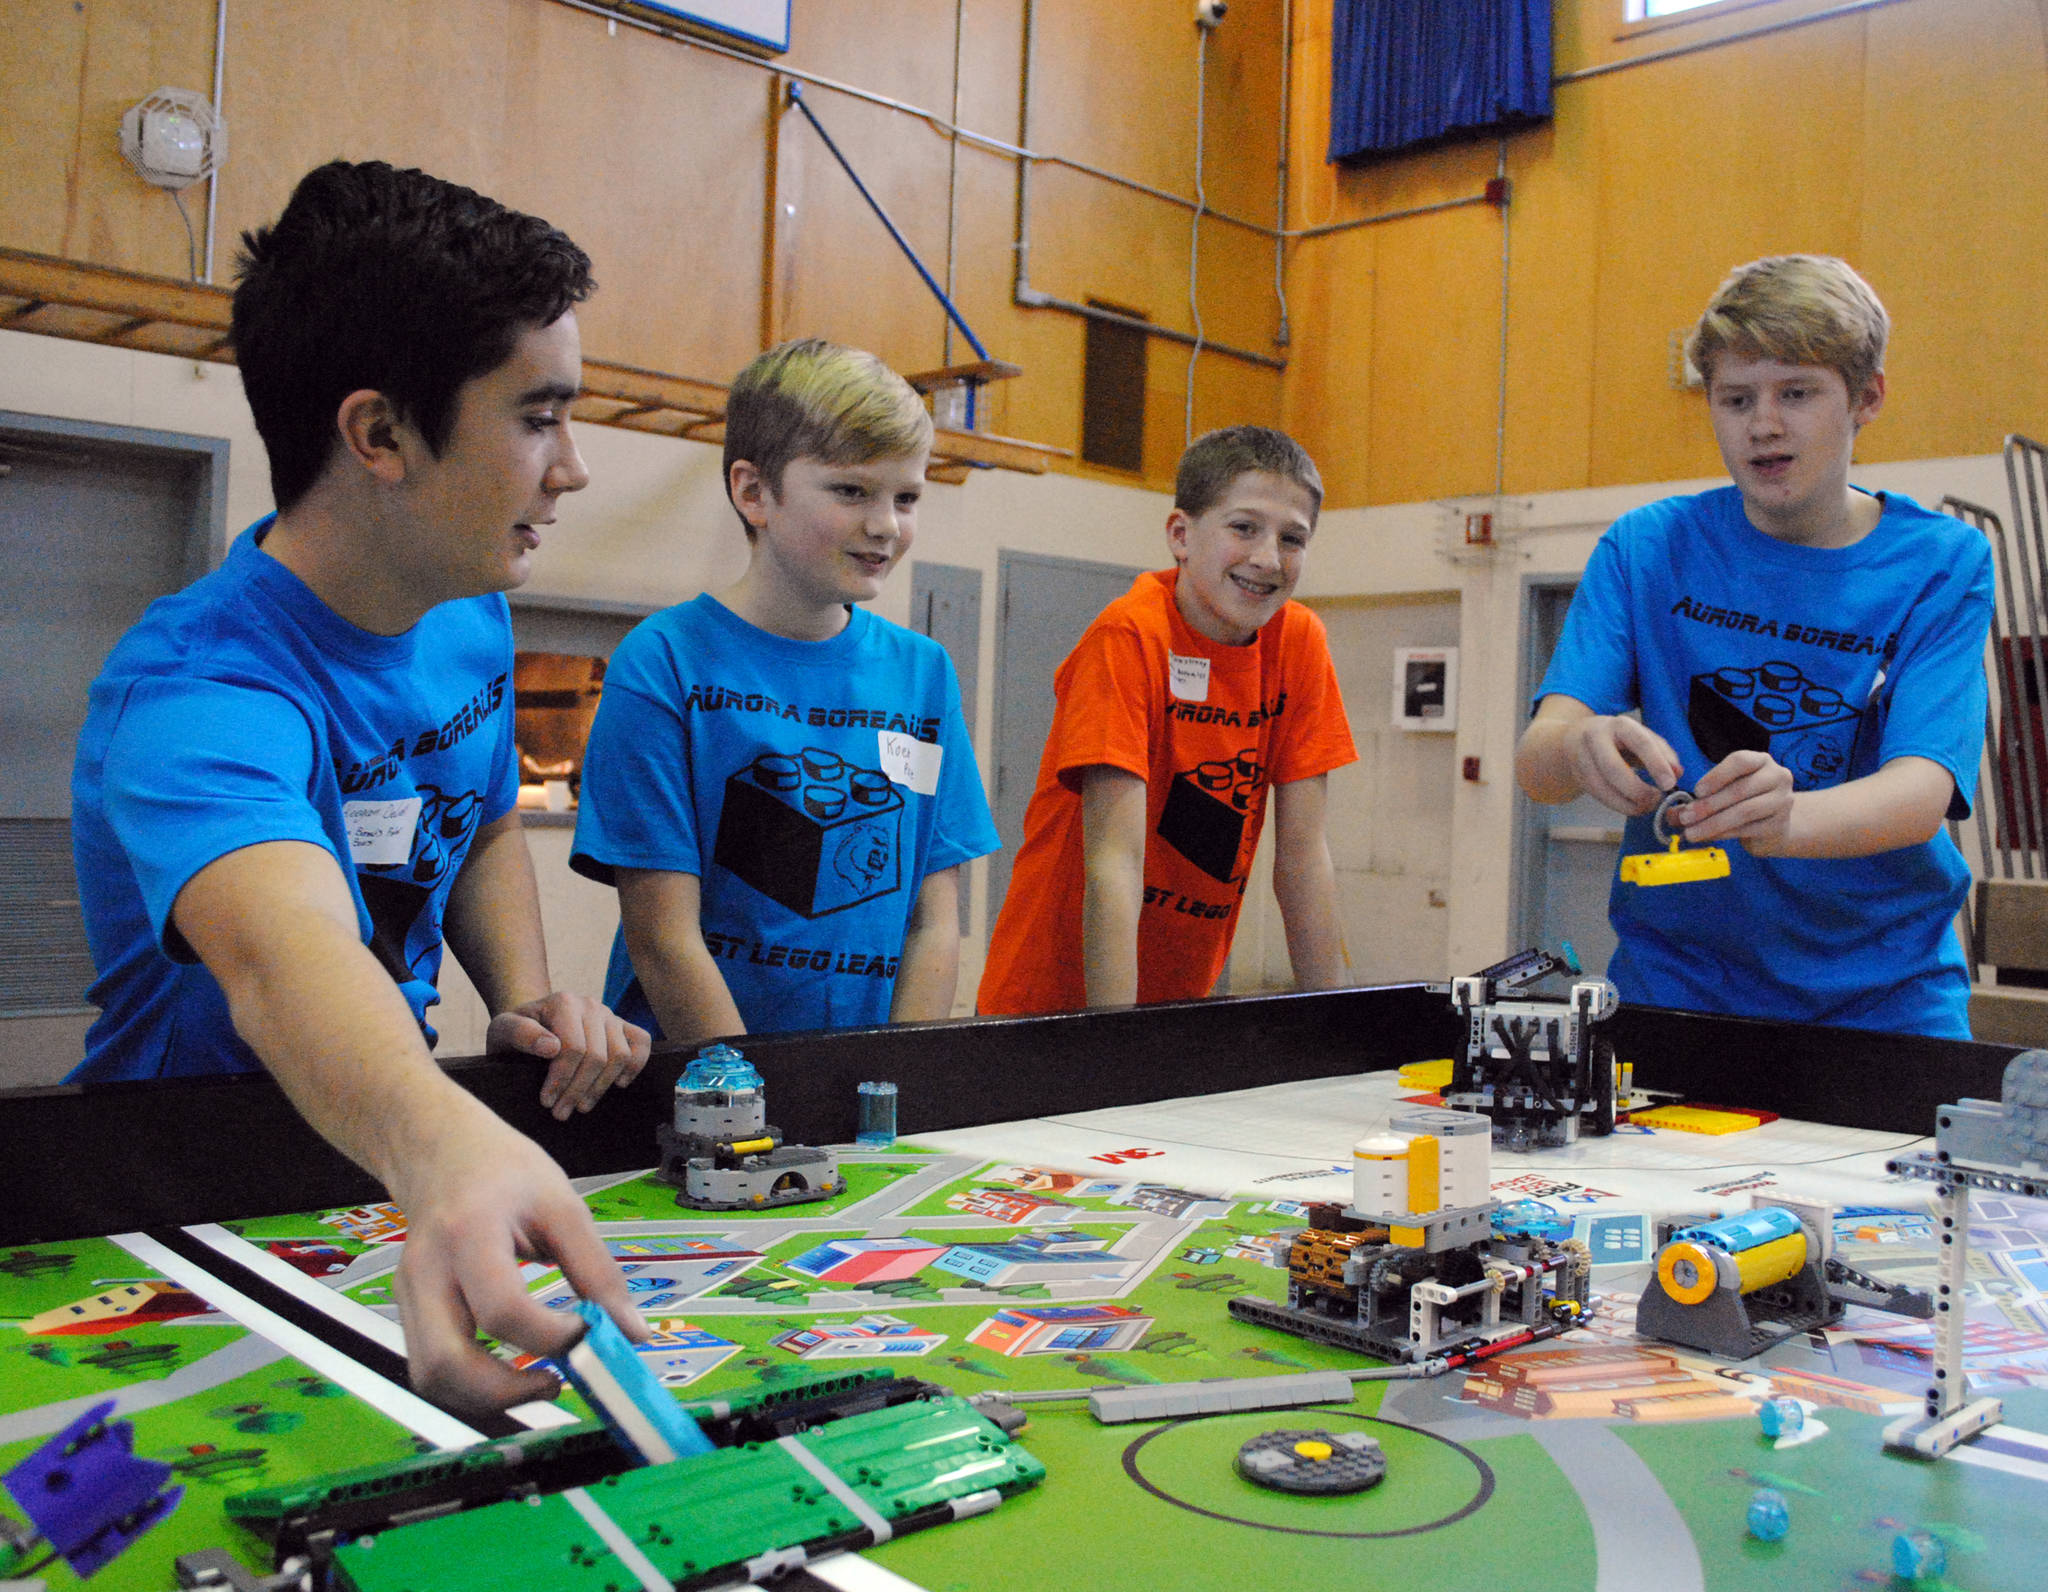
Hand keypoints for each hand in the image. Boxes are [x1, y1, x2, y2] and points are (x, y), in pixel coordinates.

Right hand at [387, 1114, 647, 1417]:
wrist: (439, 1148)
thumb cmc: (501, 1170)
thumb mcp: (561, 1203)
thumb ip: (597, 1271)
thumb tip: (631, 1333)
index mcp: (468, 1233)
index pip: (502, 1308)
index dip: (550, 1336)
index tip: (590, 1334)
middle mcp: (426, 1271)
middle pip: (445, 1363)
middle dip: (504, 1392)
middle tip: (557, 1381)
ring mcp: (407, 1295)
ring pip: (431, 1378)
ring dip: (487, 1398)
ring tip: (539, 1379)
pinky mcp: (407, 1310)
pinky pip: (432, 1366)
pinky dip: (472, 1384)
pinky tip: (511, 1368)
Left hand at [487, 992, 650, 1120]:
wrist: (530, 1023)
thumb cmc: (515, 1032)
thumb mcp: (502, 1031)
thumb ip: (520, 1034)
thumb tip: (551, 1047)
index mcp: (563, 1002)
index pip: (573, 1048)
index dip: (561, 1079)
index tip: (547, 1102)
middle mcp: (590, 1004)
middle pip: (597, 1055)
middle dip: (579, 1089)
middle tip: (561, 1112)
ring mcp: (609, 1014)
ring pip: (620, 1055)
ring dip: (601, 1086)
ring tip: (582, 1105)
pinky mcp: (622, 1025)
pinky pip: (641, 1042)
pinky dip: (635, 1065)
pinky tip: (618, 1084)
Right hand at [1565, 716, 1681, 815]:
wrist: (1575, 738)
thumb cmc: (1618, 739)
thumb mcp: (1641, 737)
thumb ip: (1663, 753)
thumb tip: (1678, 773)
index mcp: (1619, 725)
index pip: (1640, 743)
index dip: (1656, 764)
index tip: (1670, 784)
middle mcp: (1595, 739)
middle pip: (1613, 769)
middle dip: (1637, 790)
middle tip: (1656, 799)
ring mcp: (1582, 759)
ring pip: (1602, 788)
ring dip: (1627, 804)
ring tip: (1646, 806)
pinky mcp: (1578, 777)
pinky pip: (1599, 797)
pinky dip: (1618, 806)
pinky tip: (1632, 806)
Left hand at [1678, 750, 1795, 852]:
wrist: (1774, 826)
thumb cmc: (1743, 802)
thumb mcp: (1723, 792)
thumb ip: (1699, 798)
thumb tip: (1671, 813)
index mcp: (1761, 761)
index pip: (1740, 761)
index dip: (1717, 776)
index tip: (1696, 791)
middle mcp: (1777, 777)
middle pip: (1740, 789)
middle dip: (1708, 805)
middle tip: (1684, 817)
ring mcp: (1782, 801)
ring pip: (1743, 811)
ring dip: (1713, 823)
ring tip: (1691, 832)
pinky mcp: (1779, 824)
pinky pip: (1747, 829)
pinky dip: (1723, 834)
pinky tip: (1707, 837)